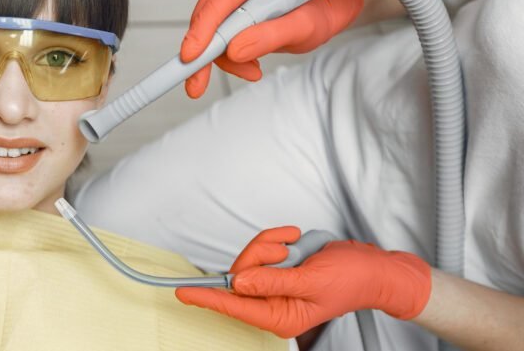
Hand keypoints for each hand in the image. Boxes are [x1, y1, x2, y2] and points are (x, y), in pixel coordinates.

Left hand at [174, 226, 430, 337]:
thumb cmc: (352, 279)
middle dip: (260, 255)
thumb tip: (240, 283)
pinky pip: (262, 248)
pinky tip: (297, 242)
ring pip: (250, 258)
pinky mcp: (277, 268)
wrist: (374, 267)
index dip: (207, 297)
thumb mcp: (311, 281)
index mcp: (279, 316)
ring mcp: (274, 284)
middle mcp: (272, 303)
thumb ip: (274, 282)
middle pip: (240, 276)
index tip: (182, 292)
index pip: (234, 306)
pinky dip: (277, 240)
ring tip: (297, 248)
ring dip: (271, 245)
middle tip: (286, 252)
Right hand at [179, 0, 363, 97]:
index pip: (218, 4)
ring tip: (251, 67)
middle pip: (207, 19)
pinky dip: (226, 52)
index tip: (192, 58)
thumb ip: (271, 37)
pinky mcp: (225, 2)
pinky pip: (213, 32)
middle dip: (211, 53)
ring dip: (223, 56)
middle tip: (211, 80)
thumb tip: (236, 50)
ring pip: (207, 29)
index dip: (202, 33)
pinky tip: (246, 60)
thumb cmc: (318, 11)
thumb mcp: (304, 28)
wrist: (325, 8)